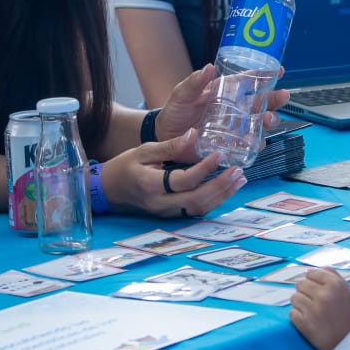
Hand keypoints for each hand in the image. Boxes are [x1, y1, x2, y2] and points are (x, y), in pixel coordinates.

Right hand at [100, 130, 245, 217]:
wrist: (109, 190)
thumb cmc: (125, 167)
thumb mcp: (144, 150)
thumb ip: (169, 146)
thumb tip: (193, 135)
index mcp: (150, 184)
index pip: (182, 180)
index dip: (203, 169)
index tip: (220, 154)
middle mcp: (160, 203)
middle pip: (195, 200)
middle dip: (220, 187)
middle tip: (238, 172)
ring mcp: (166, 212)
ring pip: (198, 209)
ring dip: (222, 195)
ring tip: (239, 180)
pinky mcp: (171, 215)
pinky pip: (195, 211)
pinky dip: (213, 200)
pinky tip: (227, 188)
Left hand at [154, 64, 289, 143]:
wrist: (166, 137)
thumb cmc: (175, 111)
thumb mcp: (182, 94)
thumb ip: (194, 82)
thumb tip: (208, 67)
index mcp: (226, 92)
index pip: (249, 81)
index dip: (266, 75)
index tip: (280, 70)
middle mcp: (235, 109)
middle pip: (262, 103)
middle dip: (275, 100)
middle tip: (282, 96)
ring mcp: (235, 128)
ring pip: (261, 124)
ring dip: (269, 121)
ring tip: (267, 119)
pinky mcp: (232, 145)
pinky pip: (250, 145)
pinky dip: (257, 143)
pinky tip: (257, 141)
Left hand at [290, 268, 349, 349]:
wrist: (347, 341)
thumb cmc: (344, 313)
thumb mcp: (345, 290)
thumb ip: (331, 275)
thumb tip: (310, 270)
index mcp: (335, 284)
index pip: (311, 273)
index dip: (312, 281)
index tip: (317, 289)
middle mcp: (324, 295)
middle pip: (300, 284)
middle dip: (305, 292)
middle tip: (313, 301)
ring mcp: (314, 310)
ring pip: (294, 298)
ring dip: (300, 304)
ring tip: (311, 311)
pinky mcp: (305, 324)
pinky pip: (292, 313)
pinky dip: (298, 317)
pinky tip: (308, 320)